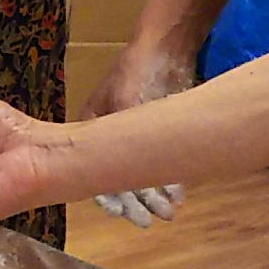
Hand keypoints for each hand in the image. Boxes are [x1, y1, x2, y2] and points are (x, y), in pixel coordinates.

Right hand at [82, 40, 198, 225]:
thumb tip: (140, 185)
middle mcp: (109, 140)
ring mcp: (135, 139)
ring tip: (168, 213)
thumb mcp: (126, 102)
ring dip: (154, 198)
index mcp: (90, 128)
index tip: (120, 213)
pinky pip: (162, 167)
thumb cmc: (137, 71)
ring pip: (142, 178)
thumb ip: (130, 143)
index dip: (105, 194)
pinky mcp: (159, 138)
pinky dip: (169, 183)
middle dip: (133, 203)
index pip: (90, 171)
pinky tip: (178, 195)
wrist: (168, 47)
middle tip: (146, 222)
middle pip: (117, 179)